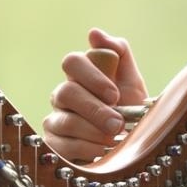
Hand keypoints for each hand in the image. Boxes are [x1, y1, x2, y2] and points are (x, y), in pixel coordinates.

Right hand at [40, 28, 149, 160]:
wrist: (133, 145)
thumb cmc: (130, 109)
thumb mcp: (131, 80)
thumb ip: (118, 53)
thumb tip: (94, 34)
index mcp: (80, 76)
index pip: (72, 62)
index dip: (92, 77)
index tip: (115, 95)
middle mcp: (62, 96)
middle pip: (66, 92)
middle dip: (95, 109)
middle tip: (118, 124)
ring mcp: (55, 120)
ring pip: (65, 121)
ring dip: (94, 132)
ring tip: (114, 140)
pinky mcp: (53, 146)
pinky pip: (61, 146)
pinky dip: (86, 149)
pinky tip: (102, 152)